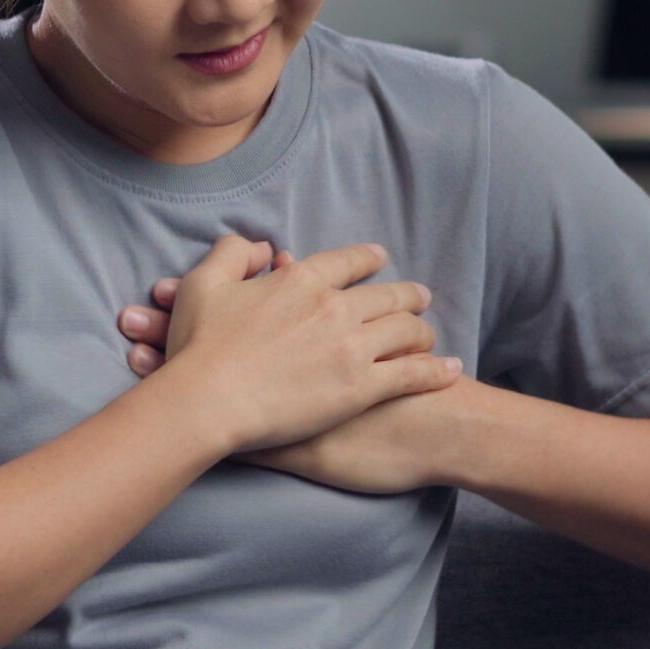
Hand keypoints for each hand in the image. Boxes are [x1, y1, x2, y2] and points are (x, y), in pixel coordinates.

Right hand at [121, 245, 467, 492]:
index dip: (369, 258)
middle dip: (409, 294)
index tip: (380, 259)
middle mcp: (335, 307)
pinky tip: (451, 370)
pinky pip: (412, 374)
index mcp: (302, 280)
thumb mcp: (203, 283)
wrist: (207, 401)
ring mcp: (352, 348)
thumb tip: (262, 247)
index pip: (349, 261)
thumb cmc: (198, 346)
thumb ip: (233, 253)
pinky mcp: (361, 388)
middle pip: (389, 294)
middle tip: (421, 297)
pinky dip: (436, 370)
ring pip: (407, 331)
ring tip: (430, 337)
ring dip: (423, 331)